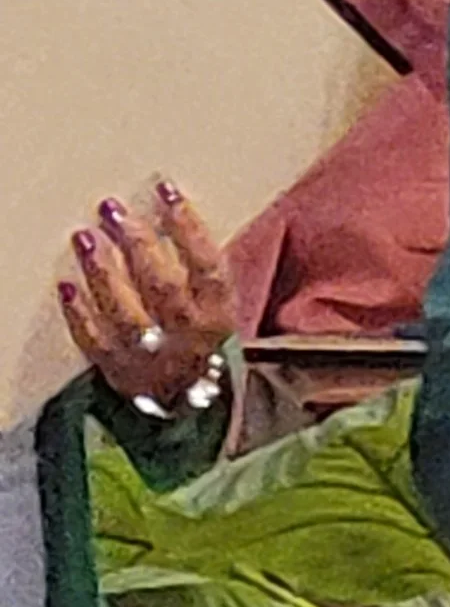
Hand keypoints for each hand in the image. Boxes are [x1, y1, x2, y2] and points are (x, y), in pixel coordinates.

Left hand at [59, 181, 237, 408]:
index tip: (166, 191)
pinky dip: (79, 314)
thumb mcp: (226, 314)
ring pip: (126, 312)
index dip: (188, 227)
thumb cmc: (209, 351)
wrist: (196, 415)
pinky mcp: (119, 374)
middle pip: (162, 285)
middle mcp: (189, 339)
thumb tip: (180, 220)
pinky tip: (66, 286)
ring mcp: (152, 359)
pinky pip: (96, 342)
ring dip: (103, 272)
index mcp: (221, 318)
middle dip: (136, 242)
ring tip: (84, 237)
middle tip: (112, 209)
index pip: (207, 265)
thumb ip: (207, 276)